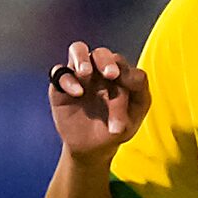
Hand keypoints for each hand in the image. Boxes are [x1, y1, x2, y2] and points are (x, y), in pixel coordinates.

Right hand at [49, 40, 149, 157]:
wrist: (92, 148)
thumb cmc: (115, 130)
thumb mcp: (132, 120)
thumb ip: (138, 97)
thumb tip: (125, 80)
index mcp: (121, 77)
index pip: (126, 68)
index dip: (128, 76)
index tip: (131, 92)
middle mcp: (100, 72)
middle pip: (102, 53)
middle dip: (106, 60)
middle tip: (110, 74)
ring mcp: (80, 76)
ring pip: (78, 50)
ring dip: (82, 58)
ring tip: (86, 72)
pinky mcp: (61, 85)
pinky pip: (59, 72)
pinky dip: (68, 79)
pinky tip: (77, 93)